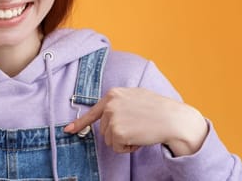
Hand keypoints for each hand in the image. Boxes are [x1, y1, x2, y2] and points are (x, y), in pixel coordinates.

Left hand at [63, 87, 208, 155]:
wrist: (173, 119)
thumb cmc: (160, 110)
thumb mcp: (136, 98)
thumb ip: (120, 104)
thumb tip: (108, 117)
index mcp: (114, 94)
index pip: (93, 111)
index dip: (80, 123)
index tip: (68, 130)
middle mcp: (110, 104)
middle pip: (104, 130)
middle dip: (120, 134)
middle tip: (138, 127)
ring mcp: (112, 117)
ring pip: (110, 140)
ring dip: (124, 141)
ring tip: (140, 131)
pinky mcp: (116, 132)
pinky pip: (117, 148)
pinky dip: (128, 148)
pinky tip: (140, 138)